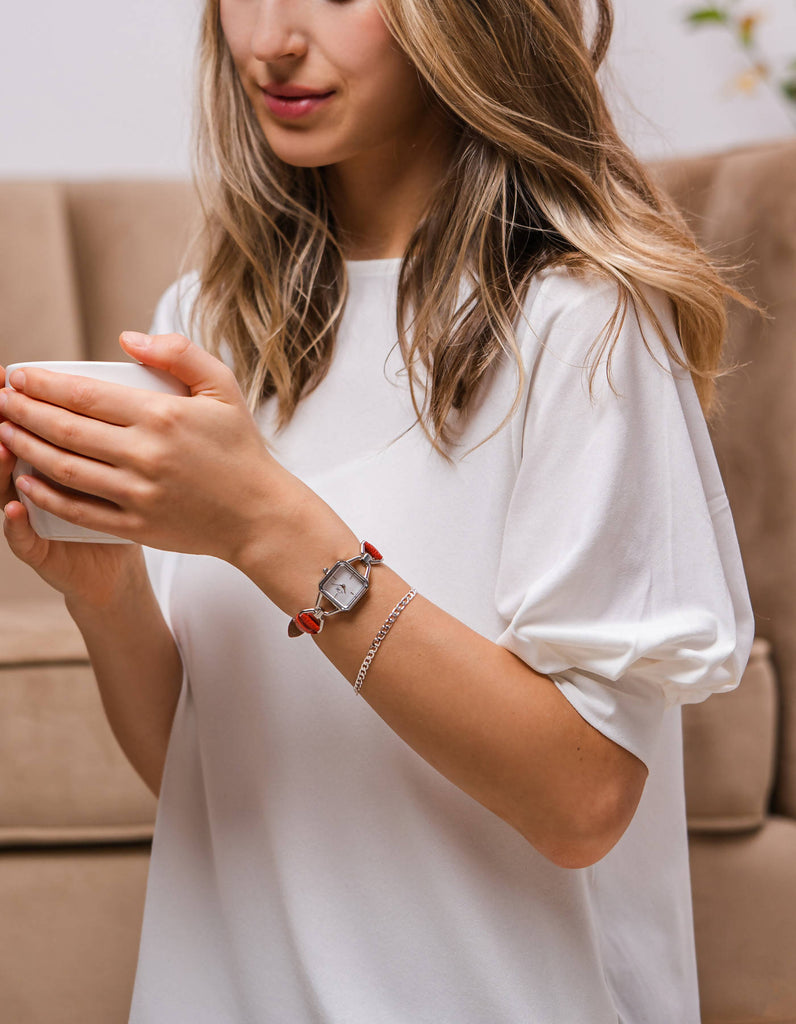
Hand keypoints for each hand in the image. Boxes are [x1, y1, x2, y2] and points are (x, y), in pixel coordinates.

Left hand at [0, 334, 301, 566]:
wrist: (260, 514)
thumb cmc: (241, 450)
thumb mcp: (222, 388)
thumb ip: (179, 353)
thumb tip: (127, 339)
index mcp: (162, 416)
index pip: (84, 394)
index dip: (43, 384)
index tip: (18, 375)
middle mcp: (146, 454)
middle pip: (66, 429)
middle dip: (23, 411)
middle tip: (1, 400)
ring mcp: (139, 493)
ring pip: (65, 468)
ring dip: (26, 448)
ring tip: (4, 432)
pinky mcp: (138, 524)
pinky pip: (80, 509)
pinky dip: (47, 495)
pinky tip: (27, 480)